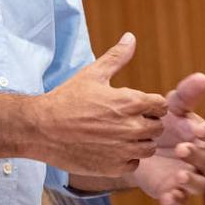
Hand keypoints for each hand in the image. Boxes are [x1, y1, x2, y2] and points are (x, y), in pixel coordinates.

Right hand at [33, 33, 167, 176]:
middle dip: (147, 122)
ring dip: (139, 141)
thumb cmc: (67, 98)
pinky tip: (111, 149)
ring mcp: (123, 150)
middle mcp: (132, 128)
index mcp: (130, 102)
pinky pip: (134, 164)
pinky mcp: (113, 167)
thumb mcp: (93, 74)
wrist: (42, 128)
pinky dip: (126, 158)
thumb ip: (117, 57)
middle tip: (127, 120)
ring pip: (148, 148)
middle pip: (158, 128)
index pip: (162, 106)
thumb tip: (130, 37)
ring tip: (120, 135)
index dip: (152, 104)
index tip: (138, 105)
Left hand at [133, 72, 204, 204]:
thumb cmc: (162, 121)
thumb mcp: (172, 106)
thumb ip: (186, 94)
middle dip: (198, 156)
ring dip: (191, 182)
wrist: (134, 142)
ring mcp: (190, 178)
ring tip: (179, 175)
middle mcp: (204, 160)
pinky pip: (179, 201)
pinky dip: (175, 200)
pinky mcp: (173, 193)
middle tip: (181, 148)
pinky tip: (167, 197)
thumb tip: (202, 77)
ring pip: (200, 185)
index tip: (200, 128)